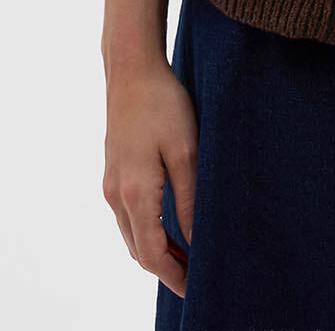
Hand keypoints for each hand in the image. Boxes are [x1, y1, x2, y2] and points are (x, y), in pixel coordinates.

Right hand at [102, 58, 196, 297]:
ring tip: (188, 258)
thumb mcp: (187, 150)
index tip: (194, 289)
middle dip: (165, 268)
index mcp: (135, 193)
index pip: (151, 252)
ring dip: (156, 251)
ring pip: (132, 234)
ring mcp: (111, 184)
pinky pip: (129, 216)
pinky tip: (170, 228)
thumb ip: (190, 198)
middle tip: (196, 278)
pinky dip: (148, 231)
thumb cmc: (163, 104)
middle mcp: (116, 195)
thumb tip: (195, 239)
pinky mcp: (114, 173)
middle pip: (138, 249)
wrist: (132, 72)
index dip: (172, 275)